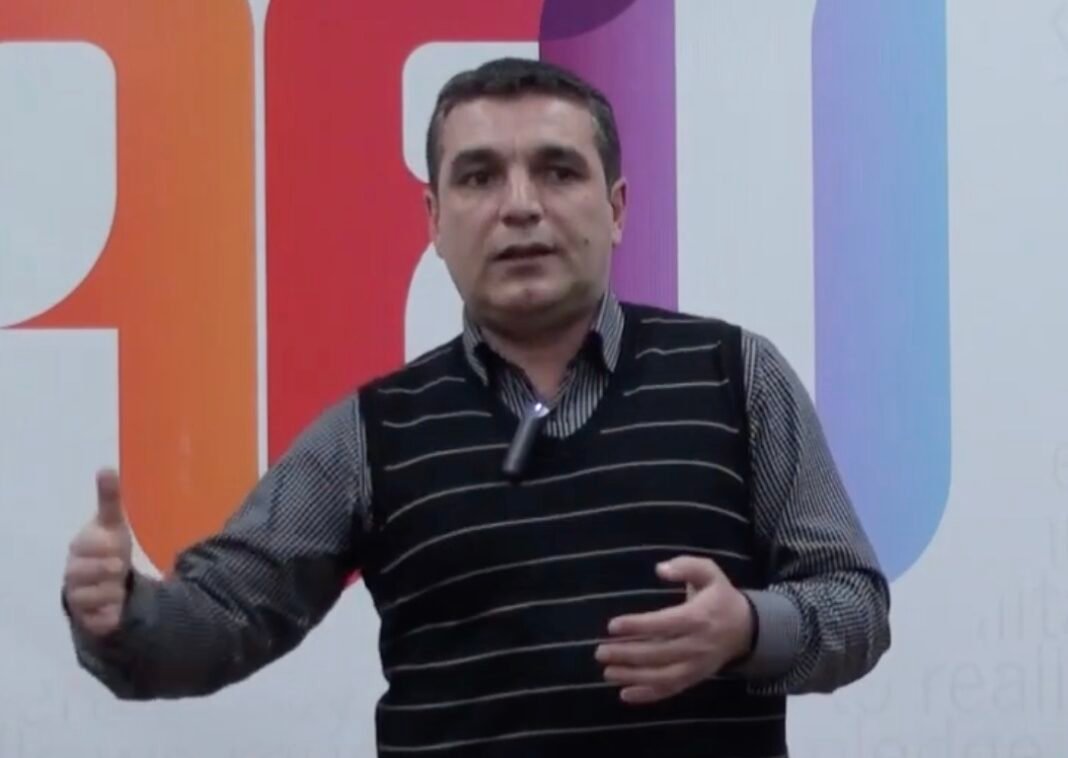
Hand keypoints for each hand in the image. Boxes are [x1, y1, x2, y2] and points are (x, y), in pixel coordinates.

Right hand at [63, 469, 132, 637]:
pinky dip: (108, 616)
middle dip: (107, 569)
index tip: (118, 544)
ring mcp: (77, 595)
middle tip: (120, 566)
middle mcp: (72, 571)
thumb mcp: (112, 523)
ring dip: (110, 592)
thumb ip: (109, 498)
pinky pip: (96, 621)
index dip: (105, 546)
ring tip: (118, 586)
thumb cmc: (108, 547)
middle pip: (84, 573)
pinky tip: (116, 610)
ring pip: (90, 597)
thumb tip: (106, 468)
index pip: (86, 545)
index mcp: (79, 547)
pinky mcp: (86, 619)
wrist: (107, 580)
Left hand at [596, 556, 753, 703]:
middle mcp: (697, 645)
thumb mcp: (709, 572)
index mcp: (699, 617)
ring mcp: (696, 666)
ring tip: (606, 672)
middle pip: (659, 653)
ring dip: (632, 677)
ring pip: (662, 676)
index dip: (638, 626)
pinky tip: (625, 694)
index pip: (665, 624)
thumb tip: (660, 569)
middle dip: (627, 654)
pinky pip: (671, 690)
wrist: (747, 629)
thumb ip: (686, 566)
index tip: (612, 626)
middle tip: (600, 651)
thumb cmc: (720, 597)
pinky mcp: (694, 678)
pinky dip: (648, 695)